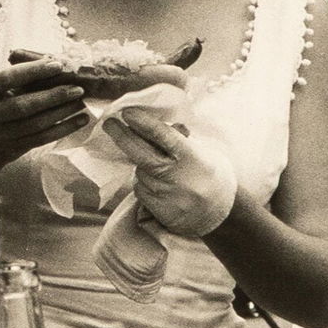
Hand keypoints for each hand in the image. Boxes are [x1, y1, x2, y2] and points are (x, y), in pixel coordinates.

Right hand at [0, 60, 88, 178]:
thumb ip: (10, 81)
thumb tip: (46, 62)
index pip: (7, 79)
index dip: (33, 71)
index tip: (56, 64)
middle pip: (24, 105)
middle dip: (54, 95)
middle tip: (77, 88)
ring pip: (36, 124)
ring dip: (62, 112)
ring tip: (81, 101)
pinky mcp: (11, 150)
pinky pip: (41, 139)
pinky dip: (63, 129)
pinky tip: (79, 120)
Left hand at [101, 104, 236, 238]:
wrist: (218, 214)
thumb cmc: (209, 176)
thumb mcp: (202, 152)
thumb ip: (180, 139)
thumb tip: (159, 125)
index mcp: (191, 157)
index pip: (163, 136)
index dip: (143, 123)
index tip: (127, 113)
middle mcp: (177, 176)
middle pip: (141, 154)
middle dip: (122, 137)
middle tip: (109, 124)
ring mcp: (166, 195)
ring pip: (139, 173)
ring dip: (142, 166)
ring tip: (161, 170)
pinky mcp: (158, 210)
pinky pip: (141, 190)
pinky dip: (145, 185)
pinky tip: (160, 186)